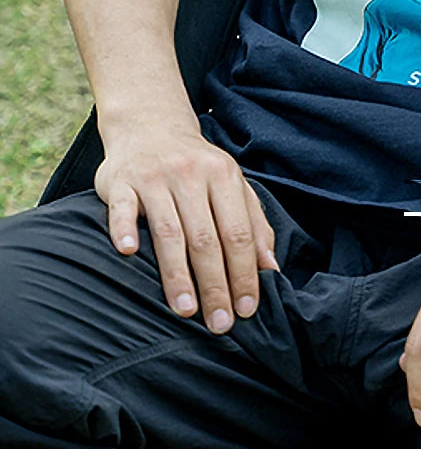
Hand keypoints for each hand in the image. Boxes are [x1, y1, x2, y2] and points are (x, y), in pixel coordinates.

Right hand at [94, 121, 279, 333]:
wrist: (150, 126)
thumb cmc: (198, 167)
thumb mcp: (233, 186)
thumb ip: (254, 224)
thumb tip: (271, 269)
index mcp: (224, 177)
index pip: (239, 233)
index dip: (245, 272)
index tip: (247, 308)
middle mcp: (191, 175)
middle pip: (207, 238)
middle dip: (215, 284)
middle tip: (219, 322)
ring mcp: (155, 178)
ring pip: (169, 232)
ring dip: (177, 275)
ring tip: (185, 310)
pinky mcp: (121, 182)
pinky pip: (123, 208)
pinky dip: (126, 229)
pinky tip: (131, 254)